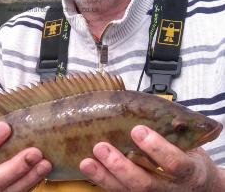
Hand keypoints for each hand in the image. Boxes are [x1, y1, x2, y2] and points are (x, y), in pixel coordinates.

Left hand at [80, 125, 223, 191]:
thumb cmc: (189, 156)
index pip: (174, 163)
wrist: (198, 187)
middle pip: (144, 183)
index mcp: (186, 171)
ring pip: (127, 190)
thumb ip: (172, 128)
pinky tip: (88, 168)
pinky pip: (118, 191)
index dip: (156, 148)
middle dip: (121, 166)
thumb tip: (146, 103)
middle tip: (102, 147)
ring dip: (104, 176)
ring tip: (87, 161)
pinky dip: (101, 180)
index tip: (138, 130)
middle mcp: (168, 189)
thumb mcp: (190, 142)